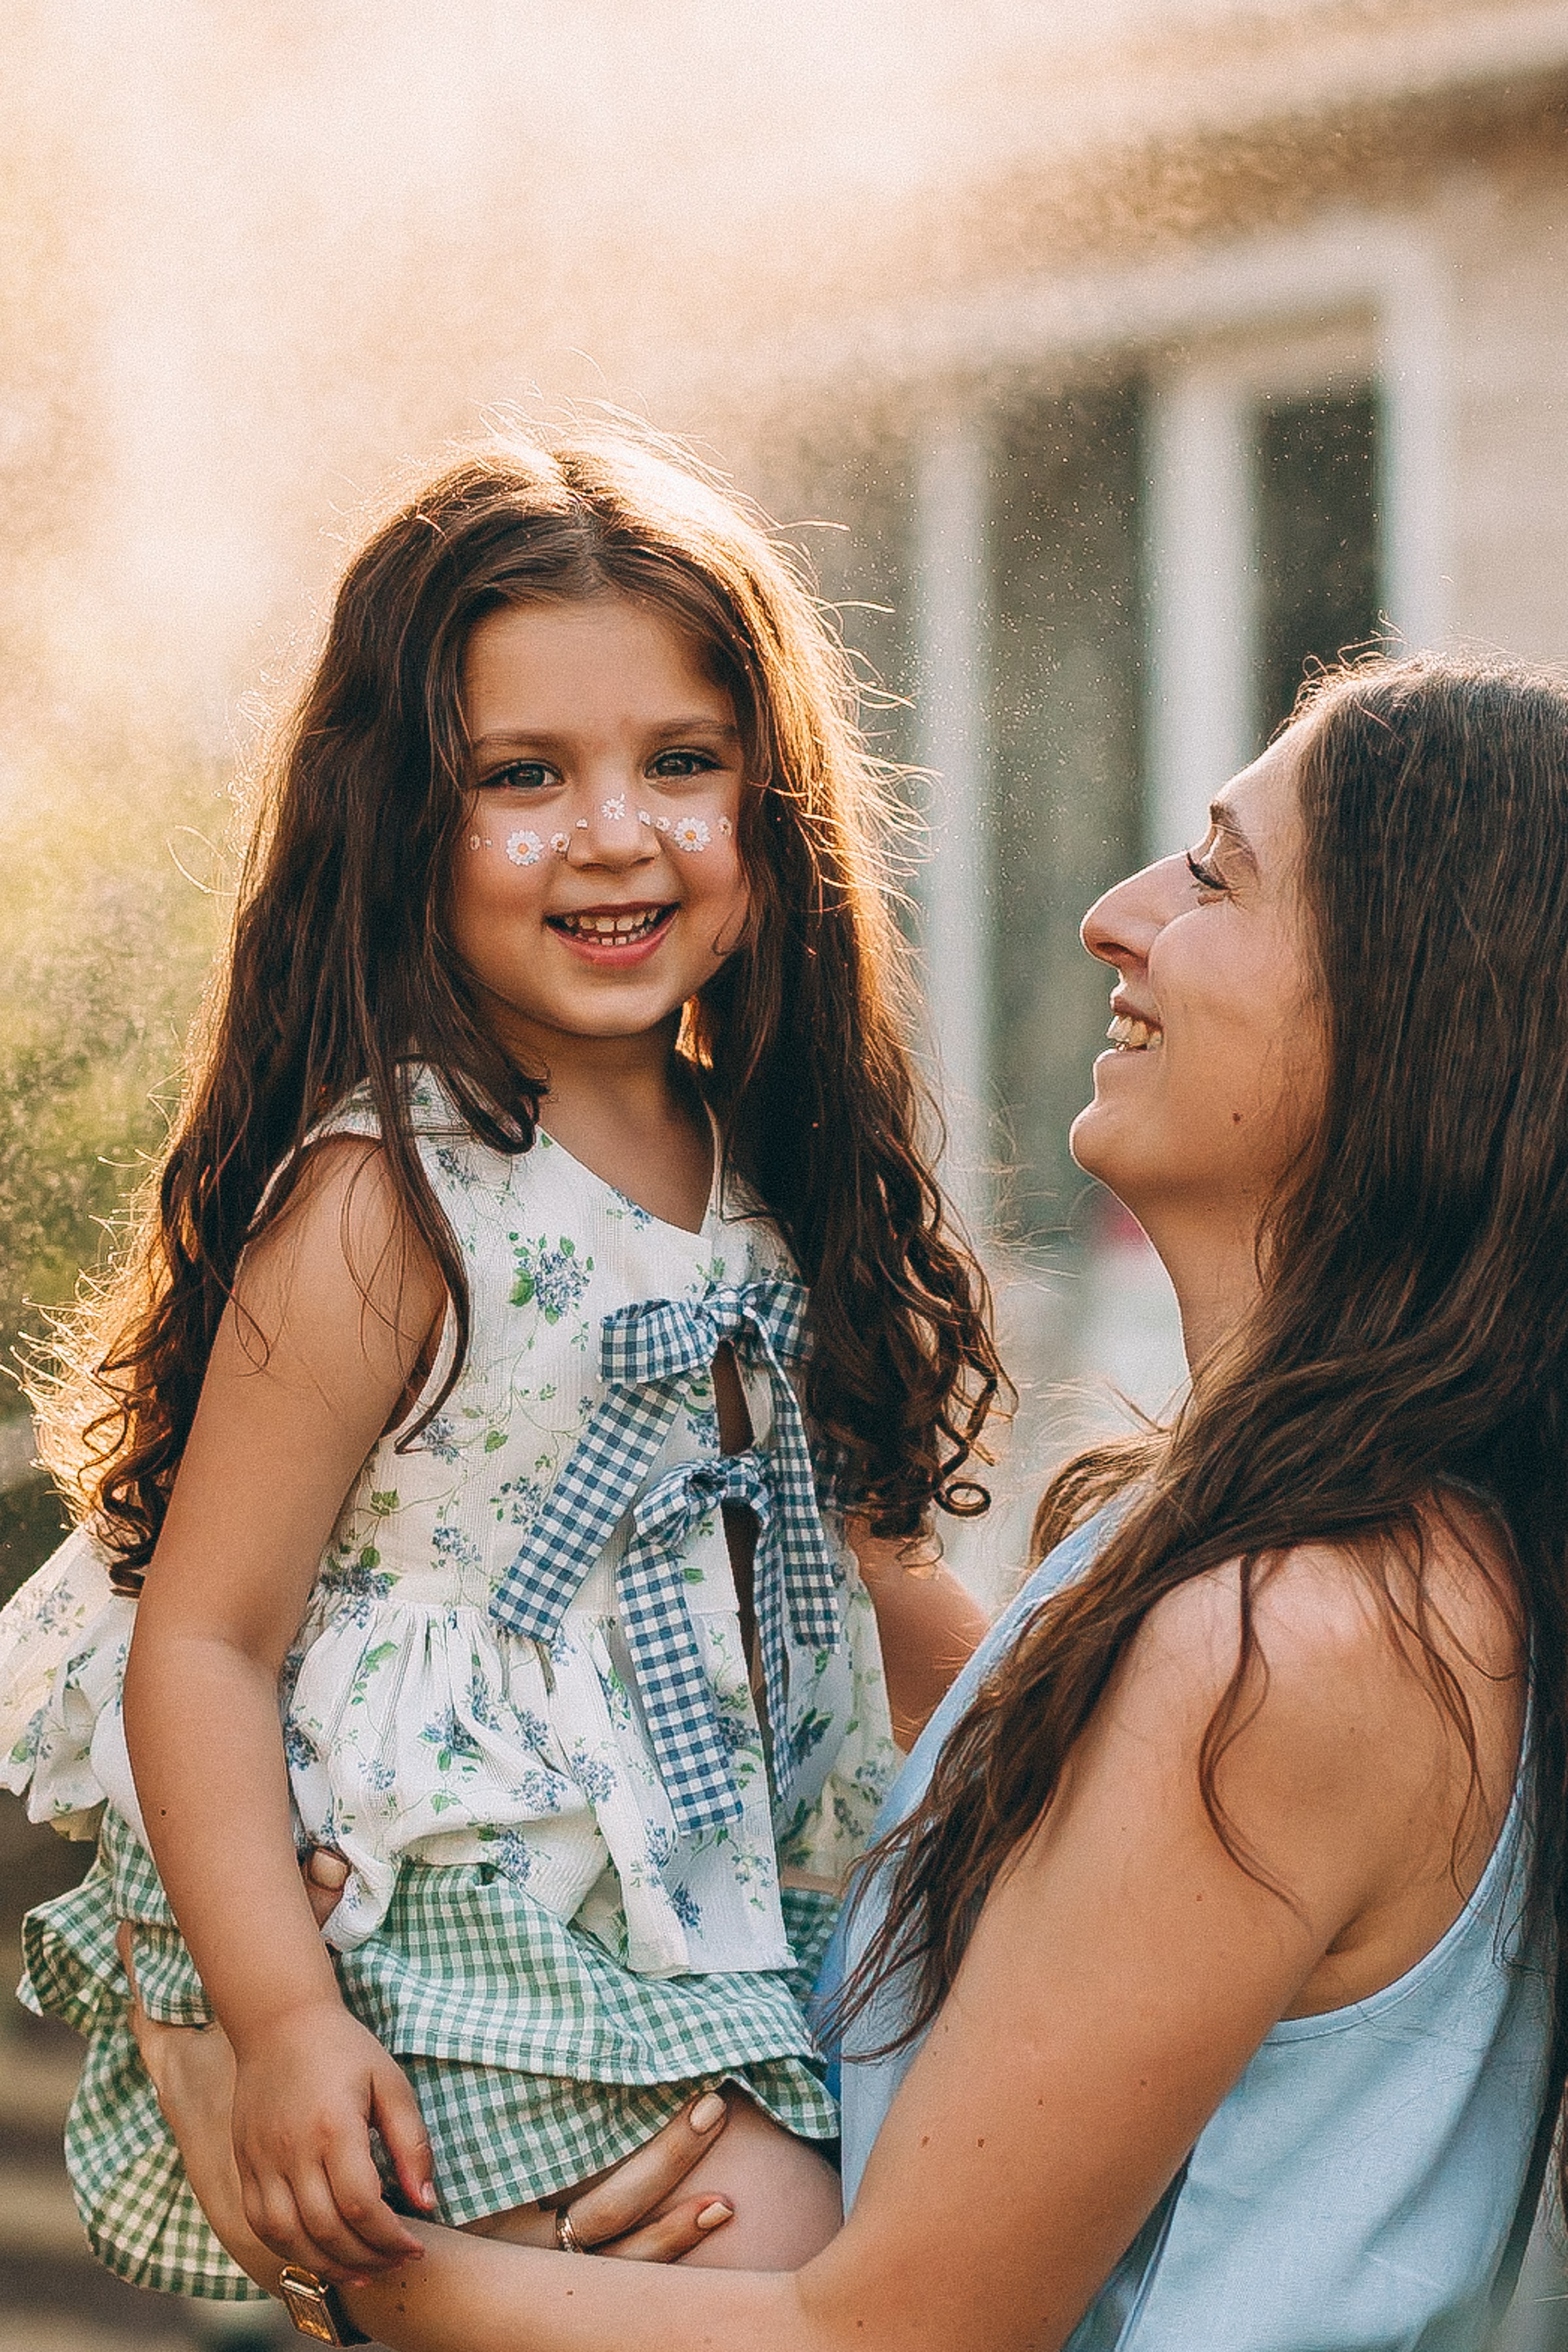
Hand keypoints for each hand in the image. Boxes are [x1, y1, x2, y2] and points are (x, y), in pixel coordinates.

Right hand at [229, 1998, 435, 2283]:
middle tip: (395, 2263)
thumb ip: (411, 2143)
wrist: (279, 2022)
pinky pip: (261, 2224)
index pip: (362, 2204)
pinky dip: (289, 2249)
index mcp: (334, 2126)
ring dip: (328, 2265)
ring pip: (290, 2238)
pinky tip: (318, 2254)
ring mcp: (263, 2160)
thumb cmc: (343, 2049)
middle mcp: (293, 2149)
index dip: (390, 2237)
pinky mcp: (246, 2164)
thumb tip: (426, 2202)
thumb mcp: (391, 2083)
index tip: (415, 2248)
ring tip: (362, 2271)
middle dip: (367, 2257)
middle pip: (327, 2229)